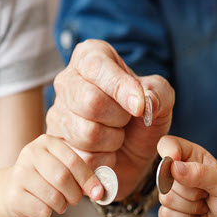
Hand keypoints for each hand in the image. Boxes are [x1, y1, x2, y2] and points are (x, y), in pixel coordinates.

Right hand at [5, 134, 103, 216]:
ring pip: (53, 196)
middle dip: (74, 194)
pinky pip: (42, 210)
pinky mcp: (13, 195)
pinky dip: (48, 213)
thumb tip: (99, 191)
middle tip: (73, 199)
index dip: (88, 179)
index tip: (98, 192)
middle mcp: (31, 153)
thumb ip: (81, 176)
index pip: (73, 161)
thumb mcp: (62, 169)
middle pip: (63, 178)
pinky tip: (42, 207)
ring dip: (61, 205)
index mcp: (47, 143)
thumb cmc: (42, 180)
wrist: (12, 191)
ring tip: (57, 203)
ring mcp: (19, 173)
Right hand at [46, 39, 174, 198]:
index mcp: (89, 57)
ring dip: (113, 140)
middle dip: (119, 117)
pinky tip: (106, 151)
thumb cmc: (141, 117)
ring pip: (88, 133)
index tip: (139, 106)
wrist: (132, 153)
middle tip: (126, 119)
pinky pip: (84, 157)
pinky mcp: (56, 145)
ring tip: (116, 134)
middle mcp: (66, 81)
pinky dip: (105, 159)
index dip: (121, 89)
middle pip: (91, 102)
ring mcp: (56, 114)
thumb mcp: (160, 99)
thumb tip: (145, 101)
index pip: (97, 67)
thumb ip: (159, 92)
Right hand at [156, 136, 216, 216]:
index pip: (169, 145)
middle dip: (189, 190)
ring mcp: (173, 195)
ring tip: (204, 206)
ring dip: (189, 207)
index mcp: (192, 157)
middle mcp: (179, 174)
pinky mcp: (170, 215)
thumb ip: (203, 173)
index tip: (176, 162)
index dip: (169, 152)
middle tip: (207, 195)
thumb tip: (175, 167)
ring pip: (166, 198)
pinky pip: (166, 215)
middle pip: (165, 177)